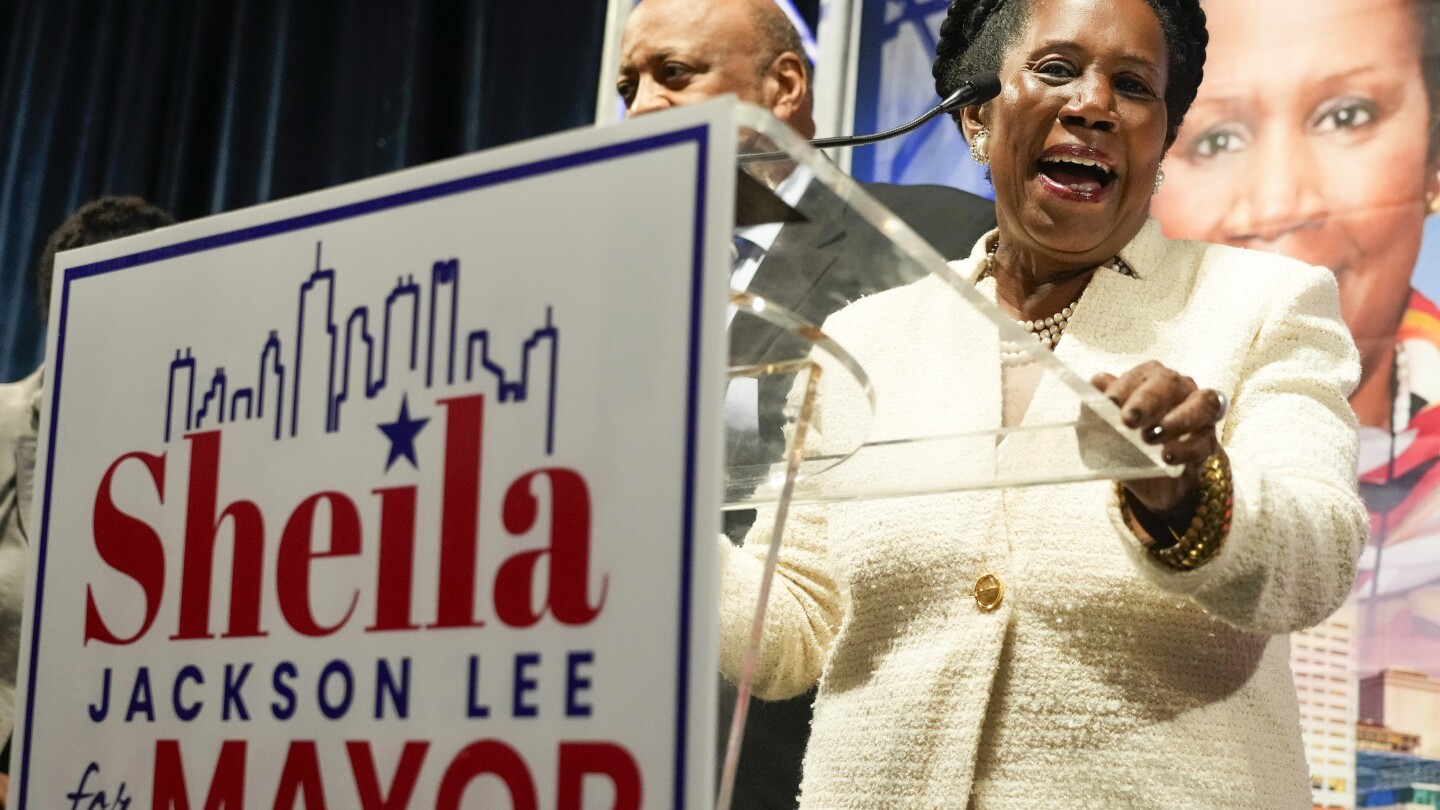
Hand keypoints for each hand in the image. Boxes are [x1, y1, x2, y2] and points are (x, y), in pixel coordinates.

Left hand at [1091, 362, 1226, 518]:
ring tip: (1151, 437)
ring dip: (1176, 420)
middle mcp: (1178, 388)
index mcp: (1148, 379)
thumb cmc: (1125, 441)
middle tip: (1129, 419)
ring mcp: (1199, 412)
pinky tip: (1168, 457)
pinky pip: (1204, 440)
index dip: (1124, 387)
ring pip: (1201, 404)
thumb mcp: (1103, 428)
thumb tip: (1094, 386)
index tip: (1109, 402)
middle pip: (1169, 383)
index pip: (1139, 376)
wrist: (1151, 479)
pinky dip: (1187, 448)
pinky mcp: (1208, 440)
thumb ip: (1096, 408)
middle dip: (1148, 400)